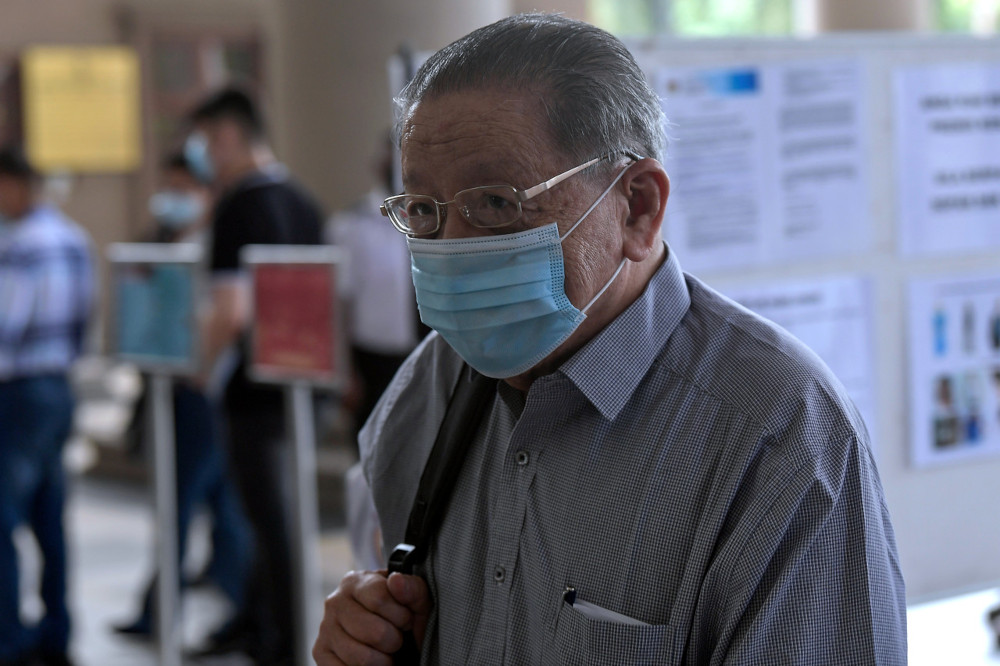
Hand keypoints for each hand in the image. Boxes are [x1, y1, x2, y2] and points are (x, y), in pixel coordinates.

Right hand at [313, 569, 430, 665]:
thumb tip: (396, 580)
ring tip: (385, 651)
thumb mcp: (416, 598)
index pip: (380, 599)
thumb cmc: (403, 614)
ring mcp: (325, 628)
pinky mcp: (320, 653)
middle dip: (394, 641)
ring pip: (362, 658)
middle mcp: (335, 602)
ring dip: (383, 660)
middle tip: (396, 638)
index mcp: (356, 582)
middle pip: (375, 633)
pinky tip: (372, 661)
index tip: (407, 620)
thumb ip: (412, 587)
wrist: (390, 632)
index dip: (401, 615)